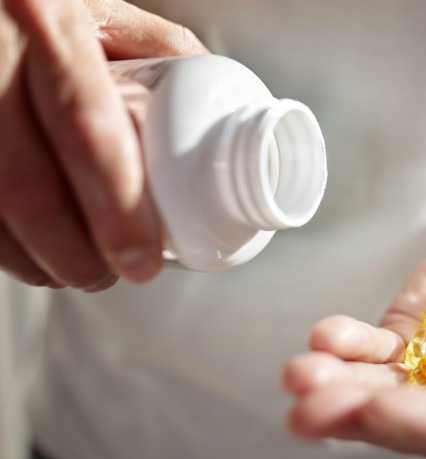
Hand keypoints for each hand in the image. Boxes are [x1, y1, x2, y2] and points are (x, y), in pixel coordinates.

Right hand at [0, 0, 205, 289]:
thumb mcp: (92, 4)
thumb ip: (154, 47)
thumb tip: (213, 101)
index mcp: (44, 21)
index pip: (87, 131)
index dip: (116, 210)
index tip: (140, 258)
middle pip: (26, 187)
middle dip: (73, 253)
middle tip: (110, 275)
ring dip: (29, 257)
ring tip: (71, 271)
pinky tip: (23, 247)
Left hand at [284, 231, 425, 458]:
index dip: (420, 422)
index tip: (378, 408)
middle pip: (402, 418)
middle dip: (356, 412)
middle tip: (312, 407)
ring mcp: (421, 378)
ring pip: (373, 388)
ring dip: (334, 384)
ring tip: (301, 375)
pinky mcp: (399, 345)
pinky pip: (368, 349)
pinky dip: (344, 344)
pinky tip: (324, 338)